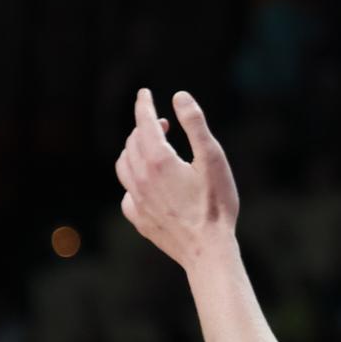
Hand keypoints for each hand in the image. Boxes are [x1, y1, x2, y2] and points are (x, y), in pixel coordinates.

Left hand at [115, 88, 239, 269]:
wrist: (207, 248)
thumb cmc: (216, 203)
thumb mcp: (213, 158)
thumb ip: (195, 125)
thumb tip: (179, 96)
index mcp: (159, 160)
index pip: (144, 123)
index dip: (144, 105)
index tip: (144, 93)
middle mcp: (141, 178)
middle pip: (133, 143)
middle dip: (144, 128)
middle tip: (164, 123)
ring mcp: (137, 200)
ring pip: (124, 166)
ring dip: (134, 150)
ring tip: (151, 148)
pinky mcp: (139, 218)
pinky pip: (127, 192)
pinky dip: (133, 179)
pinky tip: (147, 183)